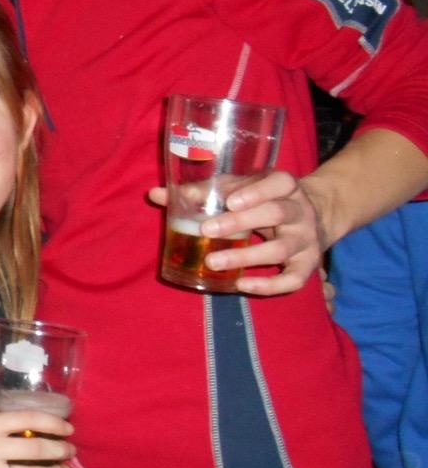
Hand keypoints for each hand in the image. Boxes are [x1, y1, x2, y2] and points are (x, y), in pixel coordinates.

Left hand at [147, 171, 326, 294]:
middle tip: (207, 230)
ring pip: (281, 249)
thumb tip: (155, 195)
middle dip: (241, 223)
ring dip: (247, 257)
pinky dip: (269, 285)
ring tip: (212, 262)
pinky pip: (294, 279)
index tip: (230, 201)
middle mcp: (300, 211)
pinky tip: (241, 284)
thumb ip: (201, 191)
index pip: (279, 183)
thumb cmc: (261, 199)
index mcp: (285, 186)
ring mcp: (307, 239)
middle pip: (276, 214)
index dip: (256, 192)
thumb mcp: (239, 189)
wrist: (312, 217)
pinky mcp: (308, 265)